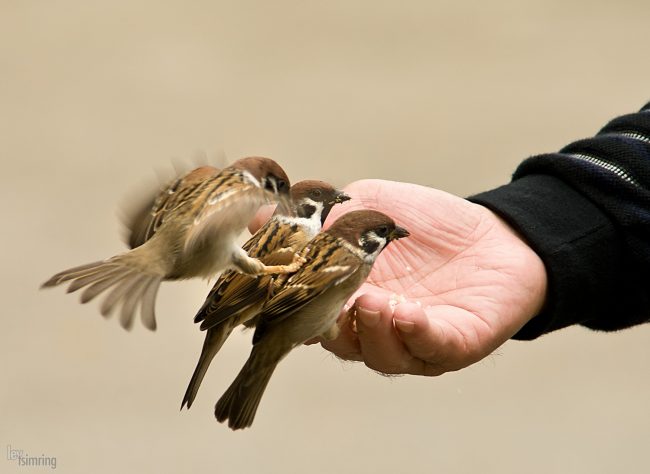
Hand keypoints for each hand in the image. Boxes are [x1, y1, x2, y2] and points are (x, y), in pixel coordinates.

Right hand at [250, 179, 546, 375]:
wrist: (494, 233)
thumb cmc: (423, 222)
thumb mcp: (364, 207)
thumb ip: (318, 218)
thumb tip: (259, 216)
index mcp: (346, 298)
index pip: (307, 311)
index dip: (288, 303)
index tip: (274, 288)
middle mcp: (373, 328)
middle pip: (338, 341)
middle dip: (326, 324)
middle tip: (322, 299)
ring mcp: (412, 341)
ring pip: (380, 354)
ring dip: (370, 330)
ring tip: (369, 301)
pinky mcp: (453, 344)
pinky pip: (429, 349)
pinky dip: (413, 333)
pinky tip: (406, 311)